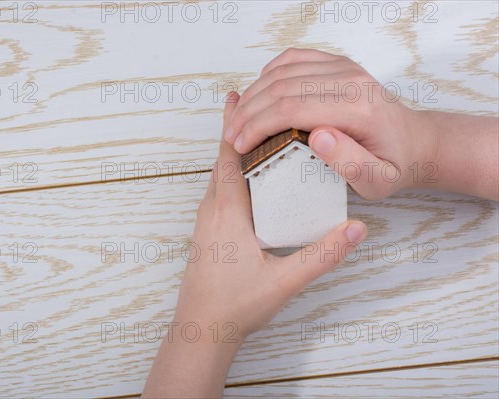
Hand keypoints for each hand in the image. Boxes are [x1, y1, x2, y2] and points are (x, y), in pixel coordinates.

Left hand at [142, 92, 367, 397]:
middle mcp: (211, 211)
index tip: (236, 98)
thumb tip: (355, 229)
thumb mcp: (284, 281)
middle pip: (222, 162)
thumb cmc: (235, 305)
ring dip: (233, 154)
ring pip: (219, 178)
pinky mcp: (207, 234)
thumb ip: (322, 255)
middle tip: (253, 106)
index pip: (229, 158)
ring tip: (254, 136)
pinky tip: (248, 181)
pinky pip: (218, 193)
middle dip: (236, 132)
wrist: (202, 330)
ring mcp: (206, 222)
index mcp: (227, 213)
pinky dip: (231, 176)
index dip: (233, 126)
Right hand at [225, 48, 438, 199]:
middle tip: (230, 135)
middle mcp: (350, 80)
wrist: (413, 142)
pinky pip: (293, 59)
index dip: (257, 126)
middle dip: (247, 112)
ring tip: (236, 120)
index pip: (291, 109)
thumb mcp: (378, 181)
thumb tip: (318, 137)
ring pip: (281, 72)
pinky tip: (258, 94)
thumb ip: (350, 164)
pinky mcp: (337, 64)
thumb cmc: (393, 164)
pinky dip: (269, 74)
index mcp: (357, 108)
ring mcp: (343, 67)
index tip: (239, 145)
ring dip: (252, 95)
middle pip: (280, 88)